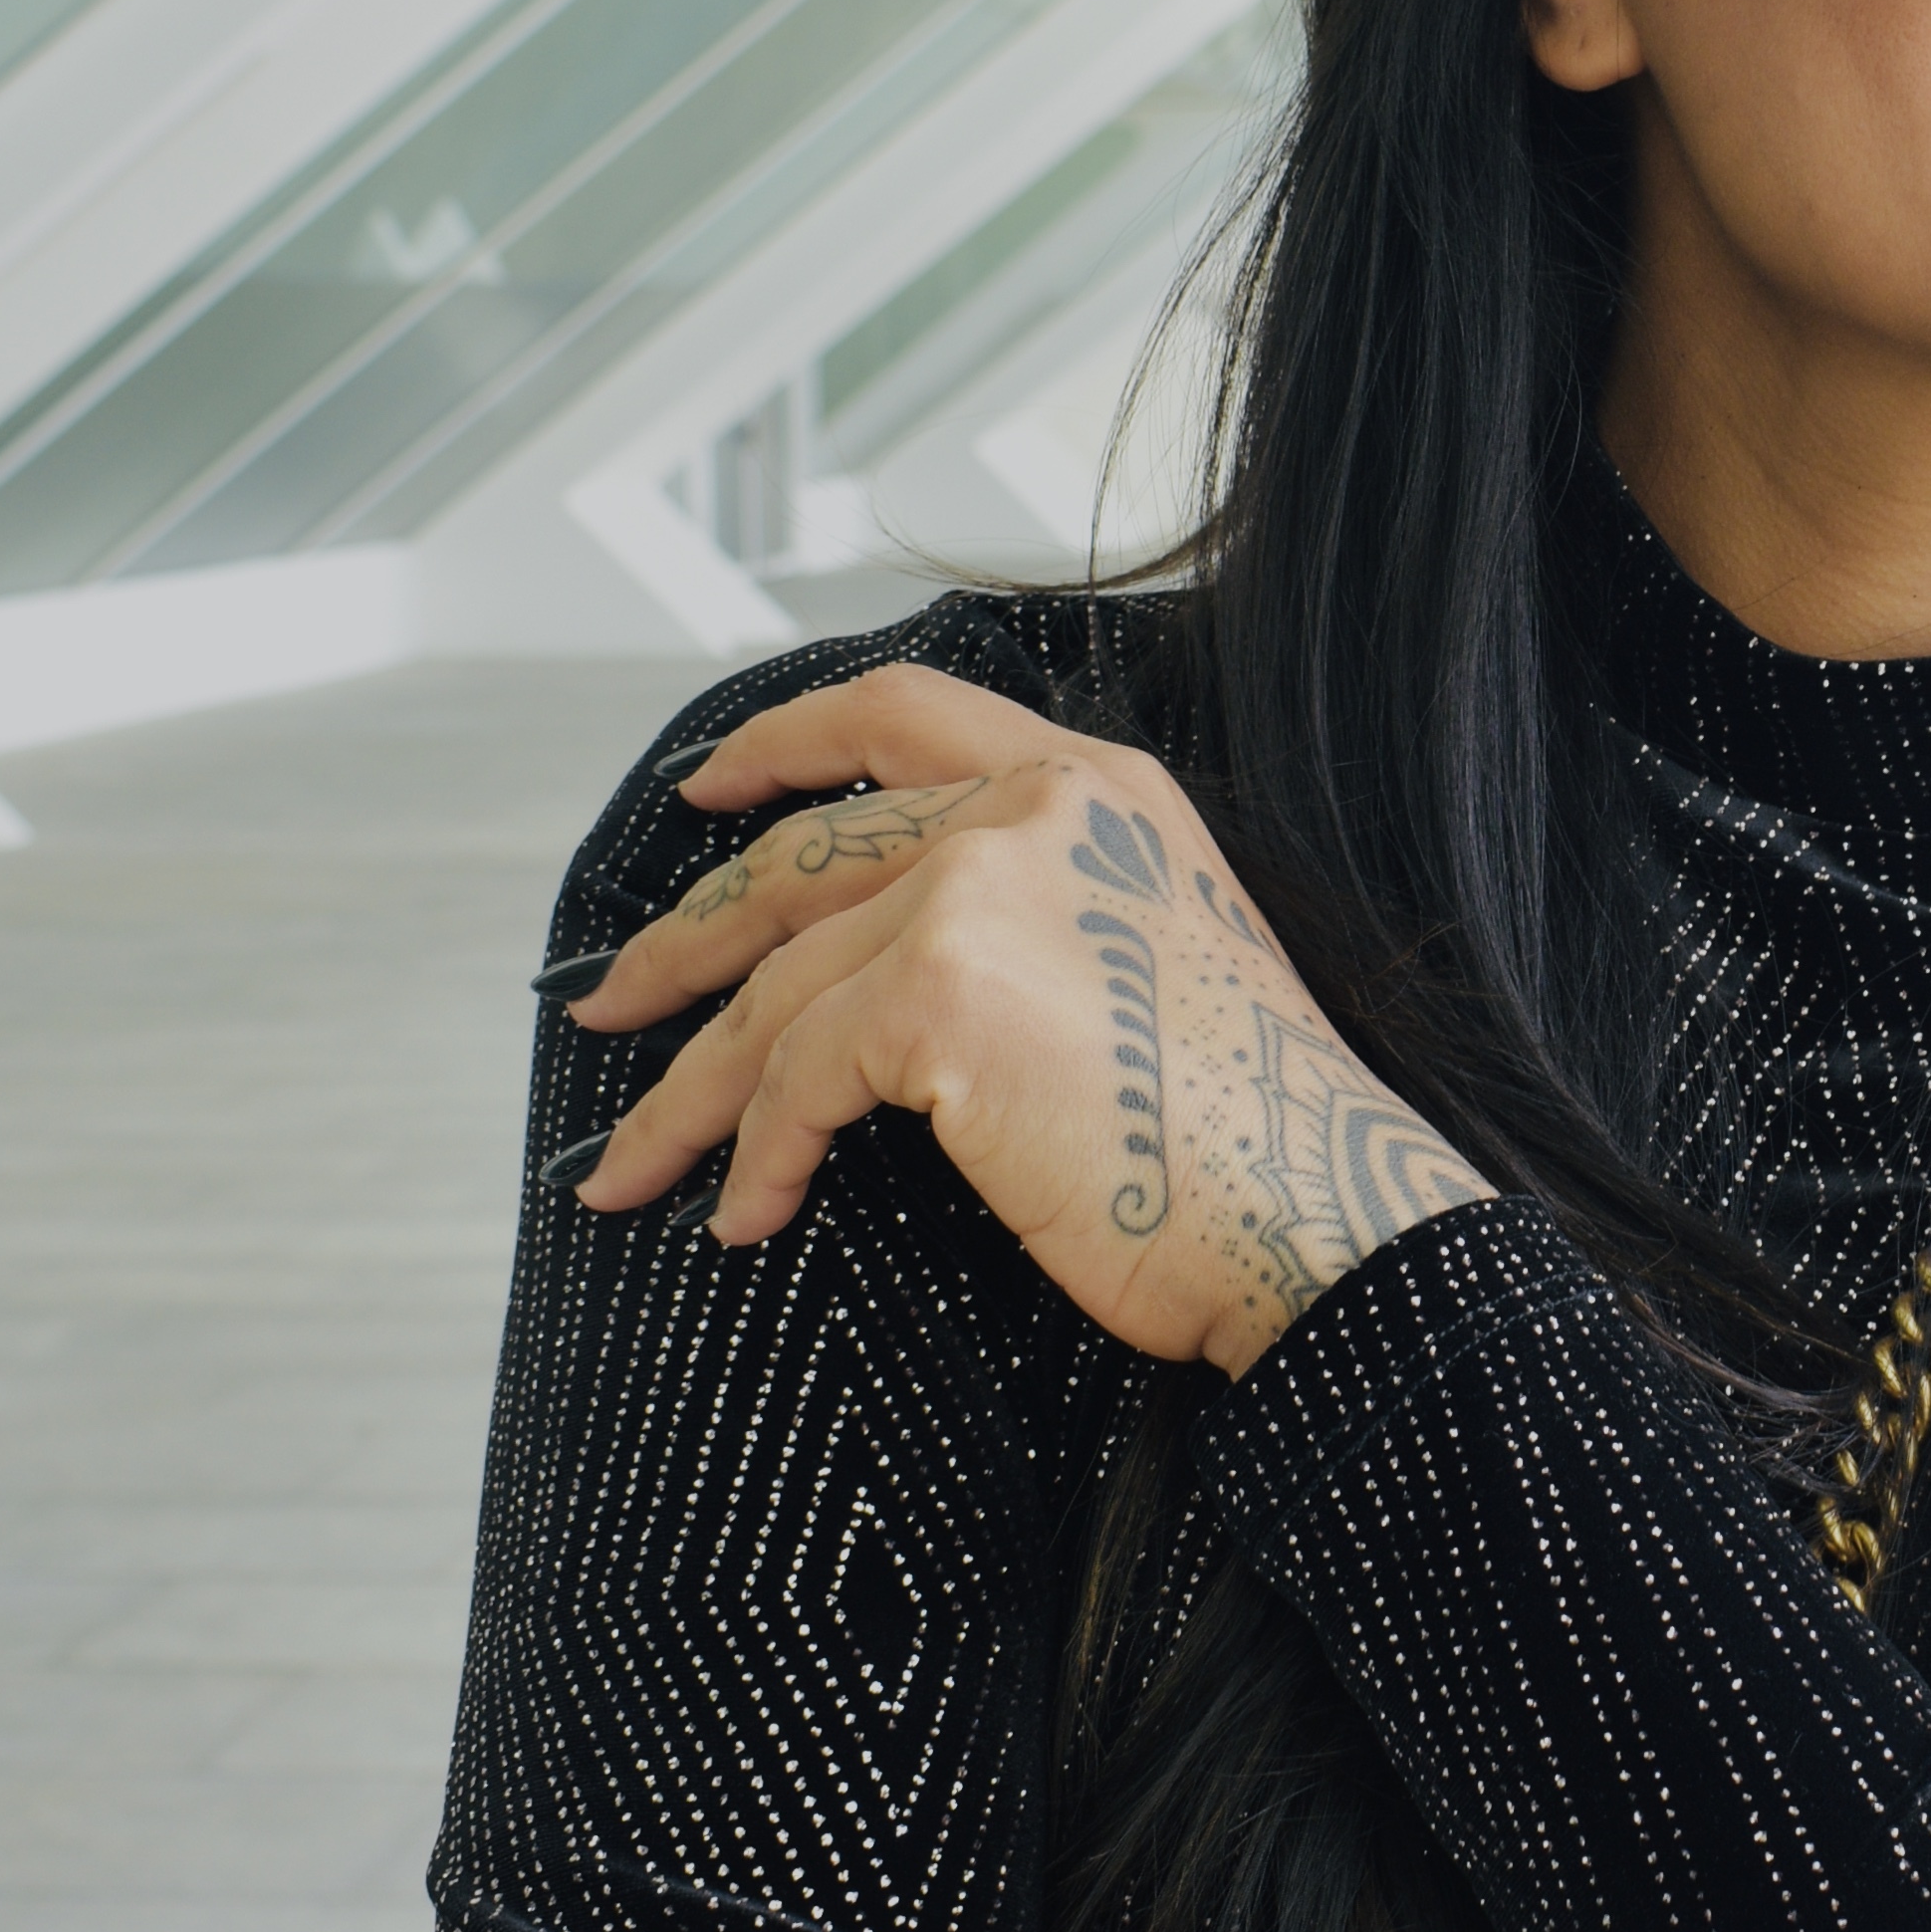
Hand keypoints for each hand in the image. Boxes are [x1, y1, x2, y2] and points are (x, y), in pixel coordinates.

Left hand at [555, 669, 1488, 1373]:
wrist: (1319, 1217)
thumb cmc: (1246, 1138)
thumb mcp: (1149, 960)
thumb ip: (1039, 914)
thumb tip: (878, 977)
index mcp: (1096, 788)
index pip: (903, 714)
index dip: (787, 741)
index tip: (709, 789)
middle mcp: (1035, 808)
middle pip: (803, 857)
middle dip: (687, 941)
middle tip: (611, 1005)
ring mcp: (981, 886)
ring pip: (777, 987)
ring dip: (692, 1091)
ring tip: (633, 1168)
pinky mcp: (936, 989)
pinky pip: (795, 1078)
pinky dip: (755, 1156)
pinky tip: (748, 1216)